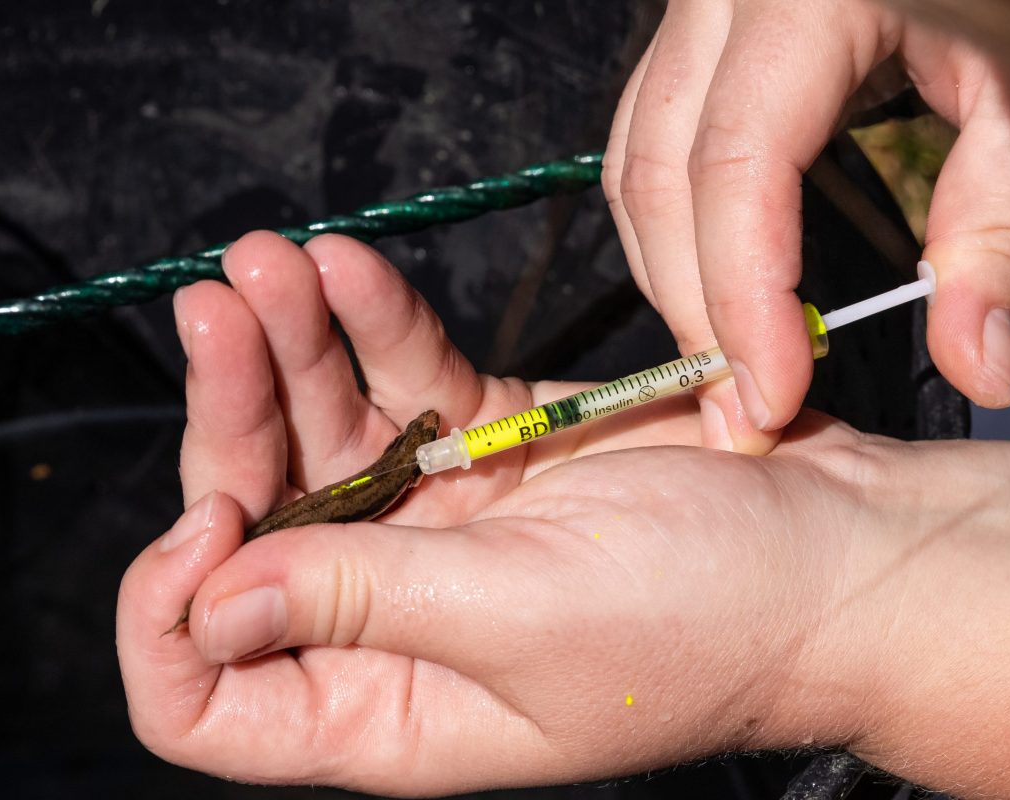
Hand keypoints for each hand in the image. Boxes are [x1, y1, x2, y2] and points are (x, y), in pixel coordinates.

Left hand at [116, 231, 875, 791]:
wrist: (838, 547)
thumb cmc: (710, 618)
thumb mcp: (523, 617)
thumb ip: (361, 602)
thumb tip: (212, 600)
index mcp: (384, 703)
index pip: (208, 697)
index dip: (171, 613)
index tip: (207, 517)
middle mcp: (391, 620)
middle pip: (254, 525)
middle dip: (228, 419)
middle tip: (221, 315)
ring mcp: (436, 526)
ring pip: (319, 434)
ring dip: (286, 347)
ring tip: (269, 262)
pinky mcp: (488, 446)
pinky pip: (404, 380)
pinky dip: (372, 323)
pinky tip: (342, 268)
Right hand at [604, 0, 1009, 452]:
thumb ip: (998, 231)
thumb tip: (977, 366)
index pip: (736, 165)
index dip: (742, 294)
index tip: (774, 394)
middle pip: (660, 174)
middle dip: (693, 307)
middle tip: (740, 412)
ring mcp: (699, 10)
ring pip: (634, 161)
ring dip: (670, 275)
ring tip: (725, 361)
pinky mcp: (698, 34)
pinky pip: (646, 137)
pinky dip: (669, 227)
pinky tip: (711, 283)